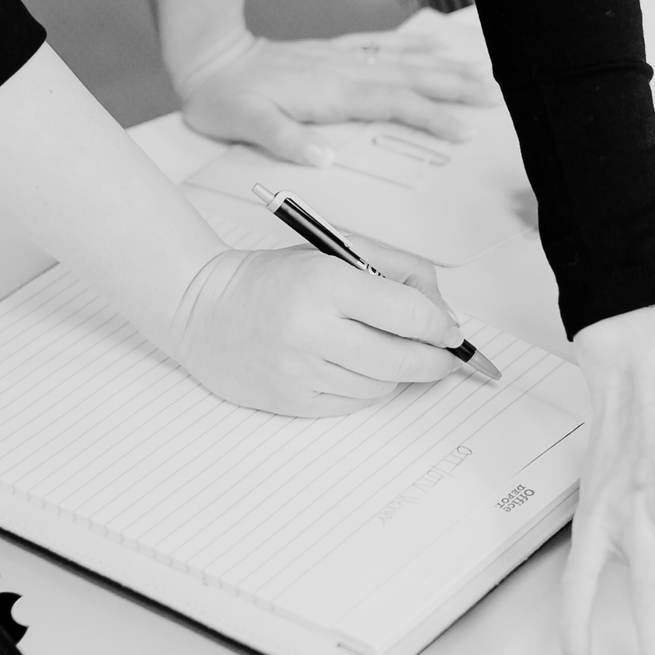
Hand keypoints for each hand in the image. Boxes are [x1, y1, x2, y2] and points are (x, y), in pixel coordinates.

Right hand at [173, 233, 464, 416]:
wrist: (202, 309)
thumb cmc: (272, 279)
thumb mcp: (335, 251)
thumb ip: (397, 270)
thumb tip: (443, 315)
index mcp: (325, 282)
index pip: (410, 314)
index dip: (443, 327)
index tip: (452, 331)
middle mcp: (311, 329)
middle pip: (404, 360)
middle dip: (436, 360)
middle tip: (446, 356)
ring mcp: (300, 371)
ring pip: (383, 387)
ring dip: (398, 374)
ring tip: (389, 353)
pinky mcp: (292, 401)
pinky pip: (354, 404)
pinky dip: (367, 388)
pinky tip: (356, 368)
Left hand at [178, 30, 495, 166]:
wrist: (209, 59)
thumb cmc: (226, 98)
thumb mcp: (247, 125)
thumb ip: (285, 140)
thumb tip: (324, 158)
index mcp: (333, 94)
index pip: (395, 104)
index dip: (432, 117)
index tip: (463, 131)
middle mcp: (345, 73)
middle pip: (413, 79)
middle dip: (455, 89)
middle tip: (494, 99)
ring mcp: (343, 60)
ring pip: (405, 62)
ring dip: (444, 68)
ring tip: (481, 73)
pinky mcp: (335, 54)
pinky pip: (382, 46)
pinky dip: (411, 45)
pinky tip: (433, 45)